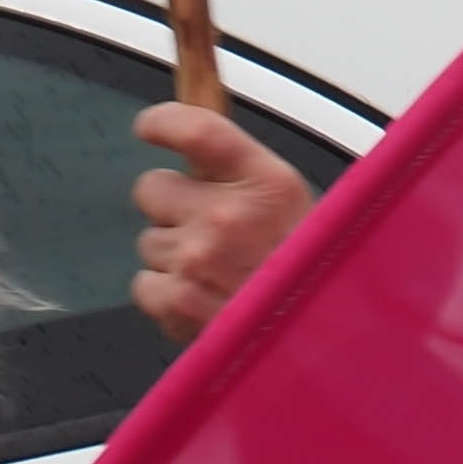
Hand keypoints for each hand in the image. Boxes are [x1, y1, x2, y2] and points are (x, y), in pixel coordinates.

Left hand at [130, 103, 318, 340]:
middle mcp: (229, 215)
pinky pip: (144, 284)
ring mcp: (198, 258)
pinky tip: (203, 301)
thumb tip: (198, 155)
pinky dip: (166, 296)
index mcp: (268, 184)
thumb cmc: (310, 280)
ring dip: (172, 256)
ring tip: (217, 275)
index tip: (150, 128)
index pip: (197, 130)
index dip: (163, 124)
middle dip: (170, 206)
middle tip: (204, 230)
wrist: (318, 339)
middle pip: (152, 187)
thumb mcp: (294, 210)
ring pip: (149, 241)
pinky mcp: (177, 299)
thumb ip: (245, 178)